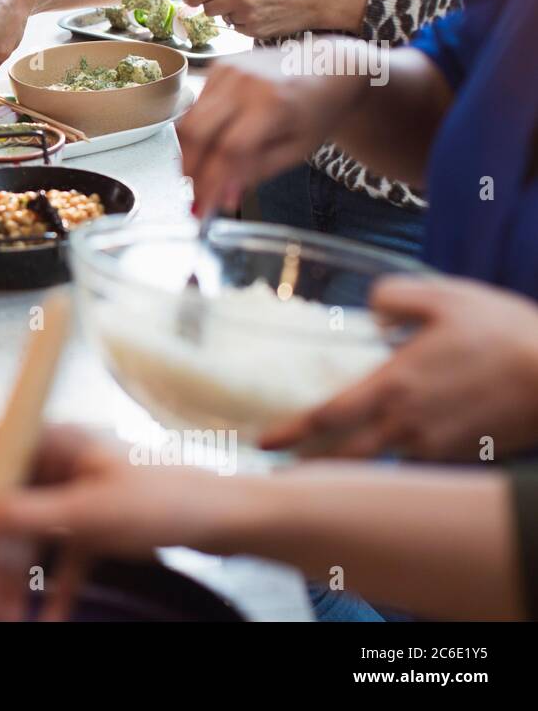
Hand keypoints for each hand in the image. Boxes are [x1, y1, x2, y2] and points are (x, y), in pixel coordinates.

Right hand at [0, 426, 238, 619]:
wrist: (228, 517)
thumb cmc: (164, 500)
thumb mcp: (89, 513)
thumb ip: (27, 516)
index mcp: (56, 441)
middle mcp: (60, 462)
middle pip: (8, 504)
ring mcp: (78, 492)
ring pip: (32, 535)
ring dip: (17, 578)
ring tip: (3, 620)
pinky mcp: (96, 521)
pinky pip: (63, 554)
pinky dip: (54, 584)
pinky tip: (48, 617)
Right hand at [177, 46, 364, 211]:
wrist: (327, 68)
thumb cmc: (316, 112)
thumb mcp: (295, 151)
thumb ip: (256, 173)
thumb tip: (223, 196)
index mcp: (272, 105)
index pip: (228, 150)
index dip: (211, 182)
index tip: (204, 207)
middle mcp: (246, 83)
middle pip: (197, 132)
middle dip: (190, 169)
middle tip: (194, 192)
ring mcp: (230, 71)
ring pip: (189, 120)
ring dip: (189, 153)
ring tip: (199, 173)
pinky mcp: (220, 66)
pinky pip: (195, 106)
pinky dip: (196, 131)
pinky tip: (209, 144)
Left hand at [184, 0, 370, 38]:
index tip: (188, 0)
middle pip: (209, 9)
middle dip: (213, 7)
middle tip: (224, 3)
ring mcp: (247, 16)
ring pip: (225, 20)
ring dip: (232, 14)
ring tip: (254, 5)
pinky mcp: (255, 31)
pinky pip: (239, 29)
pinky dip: (245, 24)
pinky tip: (262, 15)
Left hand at [260, 277, 537, 459]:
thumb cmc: (505, 332)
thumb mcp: (444, 296)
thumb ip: (394, 298)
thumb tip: (370, 310)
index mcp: (394, 387)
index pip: (326, 416)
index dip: (290, 432)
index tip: (262, 442)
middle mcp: (407, 424)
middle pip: (345, 454)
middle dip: (308, 465)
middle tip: (280, 471)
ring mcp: (435, 445)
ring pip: (380, 460)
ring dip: (351, 464)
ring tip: (326, 463)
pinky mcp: (460, 453)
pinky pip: (416, 460)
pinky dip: (395, 457)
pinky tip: (388, 448)